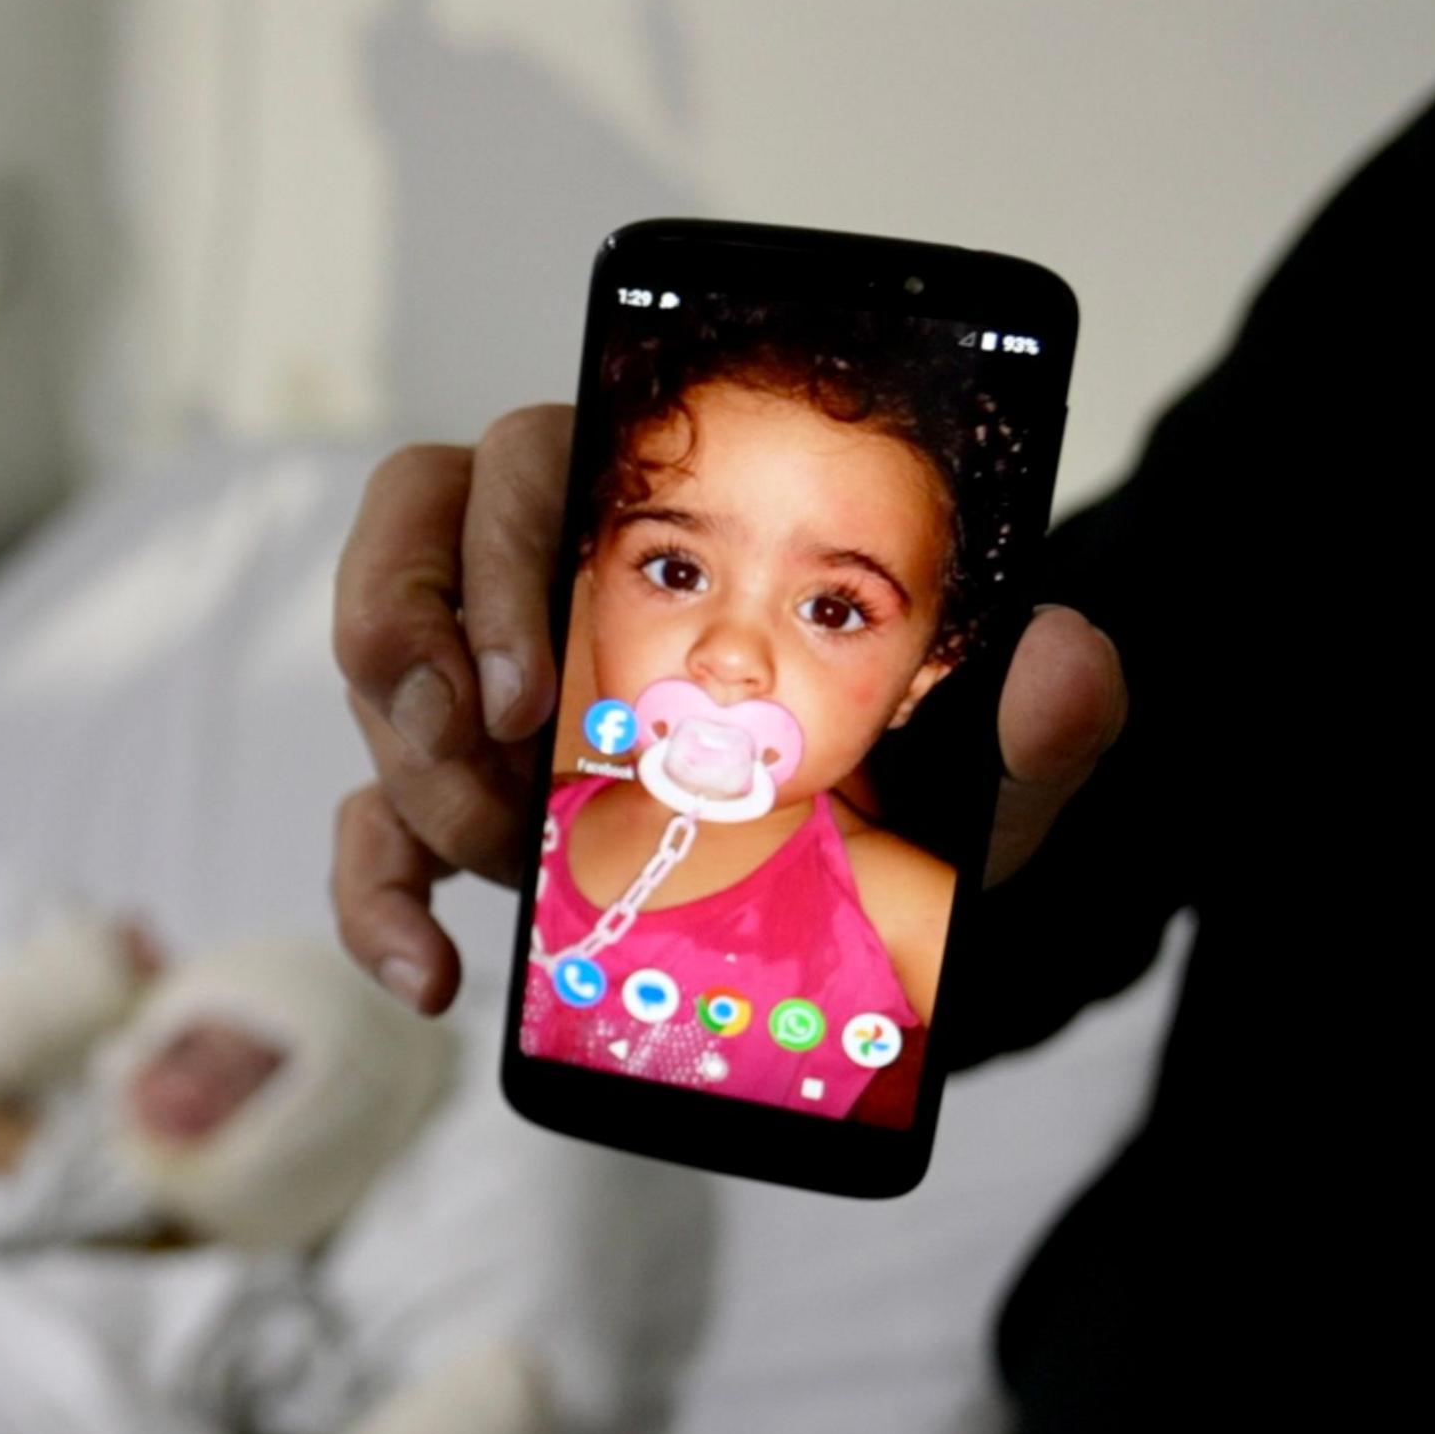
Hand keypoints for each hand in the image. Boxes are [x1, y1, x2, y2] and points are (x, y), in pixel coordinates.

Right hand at [329, 406, 1128, 1013]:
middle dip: (425, 662)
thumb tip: (1069, 655)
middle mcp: (539, 582)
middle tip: (503, 760)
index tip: (537, 676)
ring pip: (381, 684)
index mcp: (643, 516)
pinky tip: (434, 975)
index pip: (521, 458)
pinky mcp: (447, 811)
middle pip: (409, 546)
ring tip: (515, 861)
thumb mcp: (989, 785)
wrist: (869, 924)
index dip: (492, 549)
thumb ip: (1041, 723)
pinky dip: (377, 903)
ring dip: (421, 777)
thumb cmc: (908, 811)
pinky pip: (365, 832)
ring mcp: (478, 696)